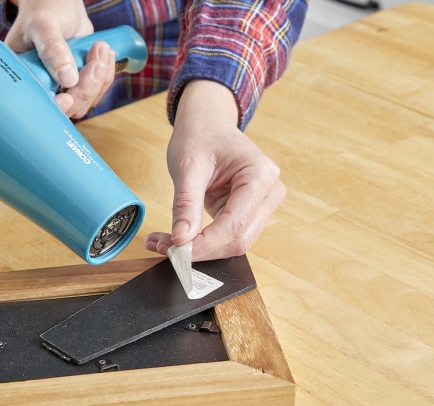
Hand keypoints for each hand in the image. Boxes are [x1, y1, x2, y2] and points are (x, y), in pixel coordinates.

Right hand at [4, 0, 115, 117]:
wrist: (59, 4)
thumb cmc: (44, 8)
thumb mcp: (44, 25)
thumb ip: (53, 50)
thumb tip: (67, 79)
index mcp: (24, 76)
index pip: (39, 104)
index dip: (55, 107)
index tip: (66, 98)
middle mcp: (42, 85)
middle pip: (68, 107)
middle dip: (86, 86)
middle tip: (95, 56)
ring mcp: (62, 86)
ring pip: (85, 101)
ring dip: (99, 78)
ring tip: (100, 48)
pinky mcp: (79, 82)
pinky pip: (97, 90)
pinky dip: (105, 74)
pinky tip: (104, 54)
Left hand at [144, 80, 285, 260]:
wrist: (207, 124)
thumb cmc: (200, 136)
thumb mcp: (188, 167)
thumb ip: (186, 204)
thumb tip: (181, 240)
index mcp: (260, 175)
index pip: (235, 223)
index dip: (206, 243)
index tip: (177, 251)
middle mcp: (270, 192)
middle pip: (239, 239)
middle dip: (201, 249)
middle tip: (164, 248)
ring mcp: (262, 204)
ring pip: (234, 243)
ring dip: (200, 249)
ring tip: (163, 242)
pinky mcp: (249, 213)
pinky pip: (227, 237)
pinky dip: (202, 243)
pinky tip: (176, 239)